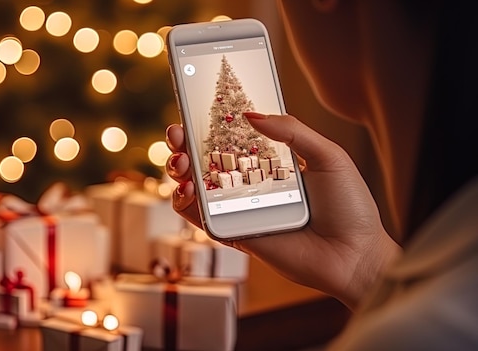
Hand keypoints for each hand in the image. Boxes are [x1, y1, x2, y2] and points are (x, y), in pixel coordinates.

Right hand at [165, 112, 400, 308]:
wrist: (354, 256)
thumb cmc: (349, 207)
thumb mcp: (328, 156)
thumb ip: (292, 131)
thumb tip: (252, 114)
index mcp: (270, 161)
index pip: (231, 137)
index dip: (209, 124)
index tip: (193, 109)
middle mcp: (250, 183)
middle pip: (205, 159)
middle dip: (184, 143)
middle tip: (178, 133)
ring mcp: (239, 208)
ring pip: (195, 186)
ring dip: (178, 170)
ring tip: (181, 161)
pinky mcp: (233, 233)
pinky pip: (200, 217)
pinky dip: (185, 202)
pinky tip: (189, 188)